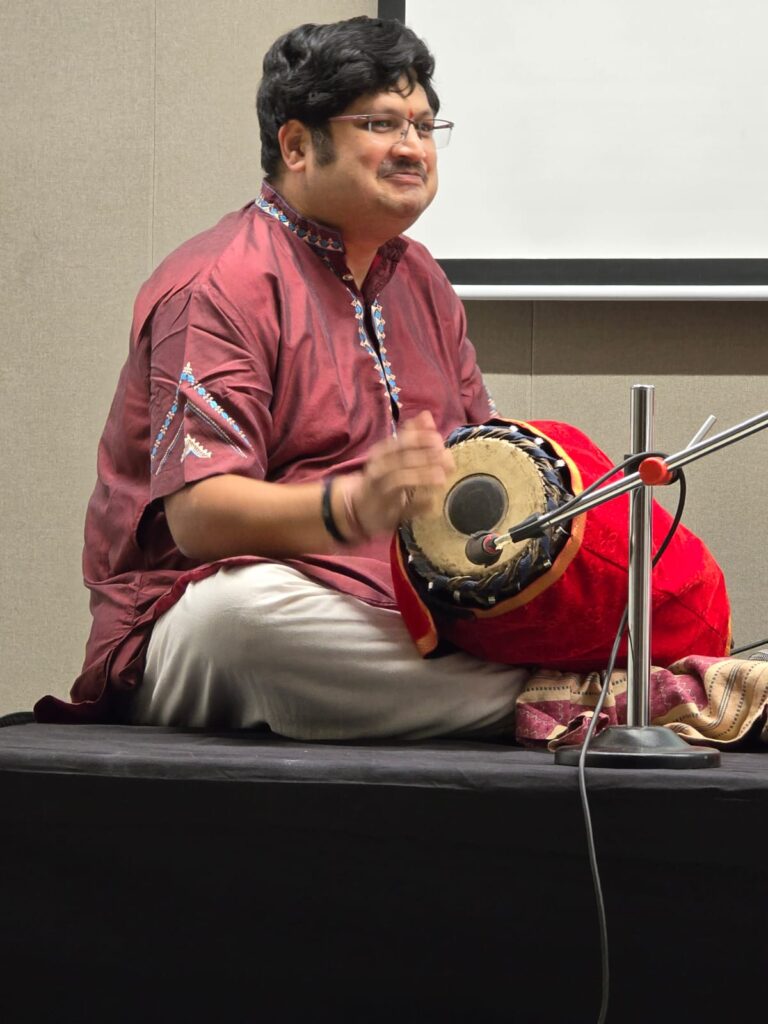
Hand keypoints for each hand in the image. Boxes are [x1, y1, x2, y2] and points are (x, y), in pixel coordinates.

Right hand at [340, 411, 453, 538]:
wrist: (358, 507)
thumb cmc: (382, 475)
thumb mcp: (392, 454)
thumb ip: (411, 434)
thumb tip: (427, 415)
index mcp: (380, 454)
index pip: (398, 442)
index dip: (418, 439)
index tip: (438, 439)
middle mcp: (378, 471)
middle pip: (400, 461)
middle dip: (424, 458)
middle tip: (447, 458)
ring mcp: (381, 493)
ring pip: (398, 482)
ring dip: (420, 478)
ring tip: (441, 477)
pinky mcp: (387, 514)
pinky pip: (402, 510)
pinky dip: (417, 506)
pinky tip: (433, 503)